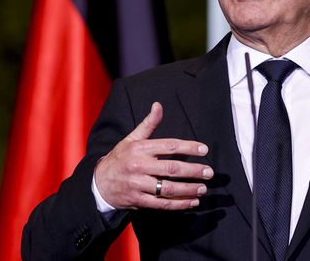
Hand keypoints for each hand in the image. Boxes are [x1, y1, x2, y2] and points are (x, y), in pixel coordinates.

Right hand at [94, 102, 212, 209]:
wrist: (99, 183)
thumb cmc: (120, 158)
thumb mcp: (131, 139)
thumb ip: (148, 124)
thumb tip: (158, 105)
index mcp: (139, 149)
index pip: (168, 146)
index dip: (188, 147)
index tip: (204, 150)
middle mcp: (139, 166)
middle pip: (171, 169)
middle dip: (193, 171)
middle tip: (209, 172)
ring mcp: (138, 185)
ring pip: (168, 188)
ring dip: (188, 189)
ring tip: (203, 188)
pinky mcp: (138, 201)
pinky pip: (162, 204)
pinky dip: (179, 204)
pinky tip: (192, 201)